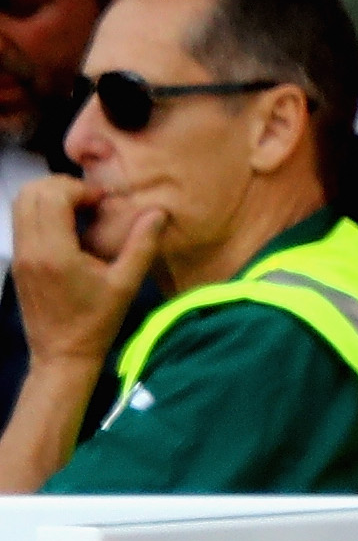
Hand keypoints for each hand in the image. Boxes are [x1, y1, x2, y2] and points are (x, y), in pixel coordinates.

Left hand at [10, 175, 160, 369]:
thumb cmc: (98, 322)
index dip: (80, 189)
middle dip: (62, 186)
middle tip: (90, 201)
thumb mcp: (126, 285)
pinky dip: (41, 211)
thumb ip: (141, 246)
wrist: (62, 354)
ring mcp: (20, 253)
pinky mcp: (17, 258)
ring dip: (49, 196)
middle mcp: (31, 247)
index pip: (55, 196)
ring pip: (21, 201)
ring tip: (77, 209)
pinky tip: (66, 227)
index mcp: (56, 252)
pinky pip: (21, 219)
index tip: (103, 201)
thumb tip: (158, 213)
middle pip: (33, 192)